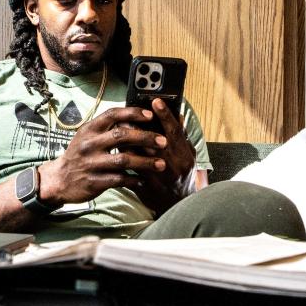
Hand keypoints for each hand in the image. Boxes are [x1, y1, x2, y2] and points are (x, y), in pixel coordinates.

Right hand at [37, 106, 167, 206]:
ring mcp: (91, 164)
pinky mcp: (94, 182)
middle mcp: (89, 144)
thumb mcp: (87, 136)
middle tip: (163, 141)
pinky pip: (119, 180)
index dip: (133, 113)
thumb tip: (134, 118)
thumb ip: (107, 128)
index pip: (112, 115)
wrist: (59, 180)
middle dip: (146, 138)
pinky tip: (144, 180)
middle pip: (122, 136)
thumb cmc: (79, 155)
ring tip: (161, 164)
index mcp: (89, 129)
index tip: (151, 115)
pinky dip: (133, 180)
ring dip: (145, 162)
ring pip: (123, 160)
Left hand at [123, 98, 196, 214]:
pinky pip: (131, 169)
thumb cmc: (184, 176)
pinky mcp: (146, 187)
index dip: (165, 115)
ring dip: (126, 141)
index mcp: (184, 154)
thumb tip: (179, 115)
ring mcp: (158, 177)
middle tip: (127, 115)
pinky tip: (116, 150)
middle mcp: (172, 165)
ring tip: (118, 129)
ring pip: (138, 155)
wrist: (180, 204)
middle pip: (152, 141)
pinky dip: (123, 158)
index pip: (174, 131)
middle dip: (138, 127)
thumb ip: (182, 136)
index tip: (156, 101)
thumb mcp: (189, 155)